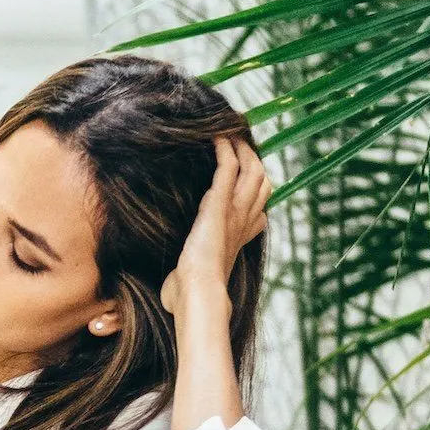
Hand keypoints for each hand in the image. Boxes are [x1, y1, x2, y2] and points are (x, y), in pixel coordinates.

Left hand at [162, 137, 270, 317]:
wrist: (197, 293)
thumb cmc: (189, 294)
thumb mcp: (192, 280)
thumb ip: (188, 274)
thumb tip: (167, 290)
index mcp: (241, 237)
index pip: (261, 206)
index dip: (257, 190)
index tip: (245, 179)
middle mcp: (244, 220)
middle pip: (262, 180)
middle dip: (254, 159)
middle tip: (241, 145)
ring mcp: (235, 210)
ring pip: (252, 168)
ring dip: (242, 148)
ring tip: (231, 135)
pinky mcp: (219, 204)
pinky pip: (228, 166)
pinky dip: (225, 148)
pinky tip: (217, 137)